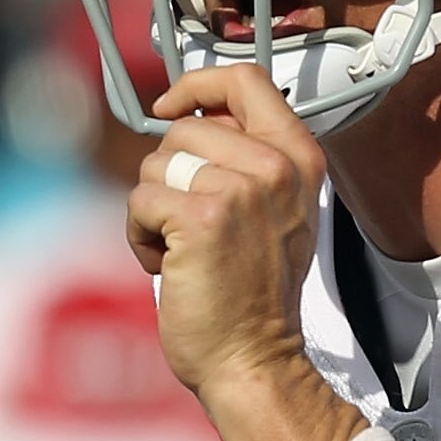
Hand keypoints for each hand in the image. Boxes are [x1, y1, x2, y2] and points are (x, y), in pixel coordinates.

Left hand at [125, 63, 328, 401]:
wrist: (255, 360)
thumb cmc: (255, 297)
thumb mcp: (275, 213)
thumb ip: (248, 159)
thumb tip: (191, 117)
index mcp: (299, 159)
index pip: (246, 80)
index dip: (197, 84)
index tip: (170, 105)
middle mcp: (276, 168)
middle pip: (185, 127)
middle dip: (169, 175)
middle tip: (190, 226)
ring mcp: (241, 189)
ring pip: (157, 165)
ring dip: (154, 211)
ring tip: (183, 250)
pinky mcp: (201, 217)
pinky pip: (141, 201)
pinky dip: (141, 237)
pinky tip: (171, 265)